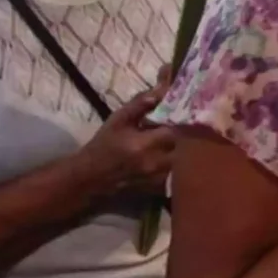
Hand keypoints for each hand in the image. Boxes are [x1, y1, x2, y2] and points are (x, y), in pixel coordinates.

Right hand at [78, 83, 176, 199]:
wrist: (90, 177)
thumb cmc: (104, 144)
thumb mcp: (118, 120)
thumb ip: (140, 104)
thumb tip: (162, 89)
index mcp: (144, 144)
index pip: (176, 128)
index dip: (182, 118)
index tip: (185, 109)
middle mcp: (155, 163)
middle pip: (185, 146)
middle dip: (186, 133)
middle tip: (186, 123)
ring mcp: (158, 178)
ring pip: (184, 160)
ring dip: (184, 149)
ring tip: (181, 139)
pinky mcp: (159, 188)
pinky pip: (177, 173)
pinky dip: (178, 163)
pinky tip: (172, 154)